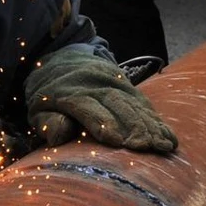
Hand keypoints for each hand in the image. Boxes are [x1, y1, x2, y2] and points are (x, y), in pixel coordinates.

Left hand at [24, 46, 176, 152]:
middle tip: (147, 148)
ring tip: (163, 146)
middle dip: (134, 127)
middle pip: (117, 105)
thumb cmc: (48, 94)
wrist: (62, 57)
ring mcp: (113, 82)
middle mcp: (95, 84)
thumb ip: (47, 123)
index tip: (118, 142)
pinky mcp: (126, 83)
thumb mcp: (37, 109)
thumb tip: (58, 136)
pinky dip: (157, 120)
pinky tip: (168, 137)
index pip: (88, 108)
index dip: (103, 124)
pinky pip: (144, 102)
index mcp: (70, 93)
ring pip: (134, 104)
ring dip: (151, 125)